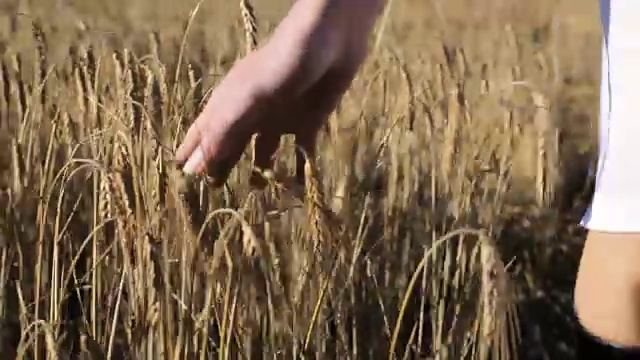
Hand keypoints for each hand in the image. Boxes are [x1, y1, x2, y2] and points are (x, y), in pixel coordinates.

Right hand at [175, 44, 359, 186]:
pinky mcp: (308, 121)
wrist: (330, 39)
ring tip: (257, 192)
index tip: (180, 173)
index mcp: (231, 102)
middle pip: (233, 143)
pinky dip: (298, 169)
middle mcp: (252, 113)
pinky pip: (301, 152)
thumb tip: (195, 167)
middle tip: (215, 191)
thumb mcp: (247, 98)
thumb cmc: (281, 64)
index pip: (205, 131)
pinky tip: (296, 189)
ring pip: (265, 150)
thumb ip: (223, 131)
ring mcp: (281, 118)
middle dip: (223, 165)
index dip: (193, 151)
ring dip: (261, 171)